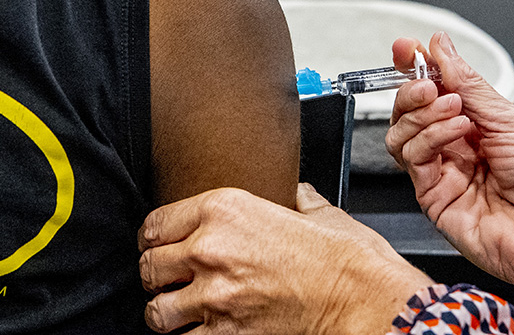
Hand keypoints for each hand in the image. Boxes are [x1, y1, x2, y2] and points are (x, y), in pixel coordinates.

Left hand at [138, 184, 432, 333]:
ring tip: (182, 311)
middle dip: (159, 277)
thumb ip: (292, 198)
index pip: (155, 224)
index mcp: (223, 209)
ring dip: (168, 312)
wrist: (364, 301)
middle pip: (149, 267)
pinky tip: (204, 331)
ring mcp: (214, 296)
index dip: (154, 239)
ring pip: (157, 311)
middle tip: (172, 281)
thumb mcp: (315, 211)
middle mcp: (209, 249)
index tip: (158, 247)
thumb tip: (293, 193)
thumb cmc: (345, 260)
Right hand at [385, 31, 513, 332]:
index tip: (406, 49)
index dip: (414, 69)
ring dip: (421, 114)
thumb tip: (441, 47)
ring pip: (400, 134)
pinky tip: (454, 133)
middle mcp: (453, 148)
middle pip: (408, 113)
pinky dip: (428, 137)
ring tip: (451, 110)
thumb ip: (468, 82)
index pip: (432, 92)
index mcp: (475, 126)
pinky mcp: (430, 196)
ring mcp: (440, 173)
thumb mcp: (510, 117)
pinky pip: (411, 158)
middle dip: (412, 91)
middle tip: (429, 85)